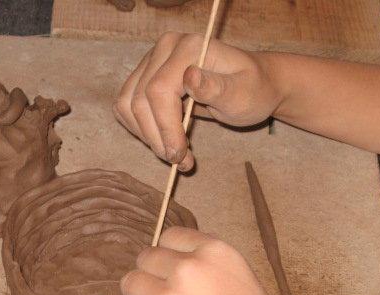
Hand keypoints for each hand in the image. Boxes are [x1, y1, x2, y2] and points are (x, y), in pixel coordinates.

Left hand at [92, 227, 312, 294]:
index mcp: (215, 251)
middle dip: (150, 276)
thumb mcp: (242, 281)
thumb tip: (169, 267)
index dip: (166, 256)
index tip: (167, 272)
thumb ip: (208, 269)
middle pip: (146, 258)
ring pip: (129, 283)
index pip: (170, 236)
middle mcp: (189, 268)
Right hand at [114, 32, 282, 170]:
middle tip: (180, 162)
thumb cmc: (252, 91)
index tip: (181, 156)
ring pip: (127, 105)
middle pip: (138, 100)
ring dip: (146, 137)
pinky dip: (140, 129)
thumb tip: (189, 77)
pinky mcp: (144, 77)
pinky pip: (126, 107)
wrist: (253, 85)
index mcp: (189, 47)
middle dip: (156, 138)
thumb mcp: (242, 94)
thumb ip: (216, 88)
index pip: (158, 90)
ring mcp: (152, 61)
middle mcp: (165, 49)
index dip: (165, 128)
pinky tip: (163, 139)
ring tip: (173, 154)